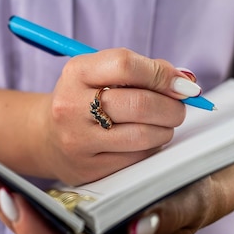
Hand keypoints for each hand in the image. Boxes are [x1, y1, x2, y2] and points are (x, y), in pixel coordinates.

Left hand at [0, 160, 222, 233]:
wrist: (195, 187)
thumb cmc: (195, 199)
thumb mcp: (189, 206)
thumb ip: (171, 215)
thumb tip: (142, 227)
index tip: (14, 205)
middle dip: (5, 210)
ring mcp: (80, 233)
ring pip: (32, 223)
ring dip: (1, 197)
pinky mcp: (73, 214)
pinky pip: (37, 207)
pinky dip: (14, 190)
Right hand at [32, 48, 200, 184]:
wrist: (47, 136)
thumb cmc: (86, 98)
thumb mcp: (101, 73)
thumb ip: (143, 70)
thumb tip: (186, 81)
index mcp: (76, 73)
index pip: (126, 65)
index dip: (162, 73)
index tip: (182, 83)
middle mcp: (72, 106)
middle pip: (139, 104)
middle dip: (172, 106)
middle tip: (180, 106)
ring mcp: (78, 140)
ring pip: (143, 135)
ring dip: (166, 128)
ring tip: (164, 122)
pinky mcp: (89, 168)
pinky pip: (137, 157)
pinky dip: (151, 146)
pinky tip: (145, 139)